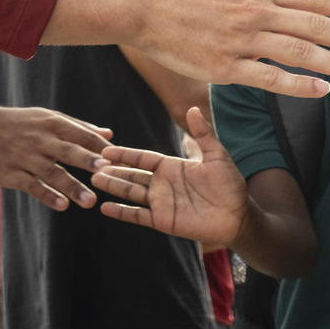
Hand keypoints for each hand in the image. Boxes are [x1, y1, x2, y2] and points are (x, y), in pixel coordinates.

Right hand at [0, 101, 112, 211]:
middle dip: (89, 162)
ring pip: (51, 173)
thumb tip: (109, 135)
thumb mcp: (49, 118)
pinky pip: (31, 185)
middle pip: (69, 151)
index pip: (82, 135)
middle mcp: (41, 139)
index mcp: (53, 124)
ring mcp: (25, 157)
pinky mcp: (10, 173)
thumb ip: (80, 128)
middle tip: (108, 174)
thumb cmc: (22, 124)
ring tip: (90, 202)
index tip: (121, 161)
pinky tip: (62, 205)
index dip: (101, 148)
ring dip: (71, 187)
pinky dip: (47, 195)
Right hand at [94, 106, 249, 246]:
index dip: (125, 154)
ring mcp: (161, 202)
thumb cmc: (230, 184)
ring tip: (94, 180)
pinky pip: (137, 215)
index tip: (106, 149)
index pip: (143, 158)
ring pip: (131, 192)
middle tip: (91, 165)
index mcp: (172, 166)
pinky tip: (105, 207)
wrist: (238, 215)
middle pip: (132, 175)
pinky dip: (121, 212)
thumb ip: (203, 134)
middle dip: (113, 170)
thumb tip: (193, 108)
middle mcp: (162, 183)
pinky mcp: (162, 220)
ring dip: (113, 186)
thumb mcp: (216, 155)